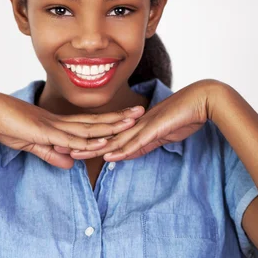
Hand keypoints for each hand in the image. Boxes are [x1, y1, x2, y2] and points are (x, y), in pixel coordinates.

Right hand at [0, 90, 145, 168]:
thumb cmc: (7, 125)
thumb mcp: (33, 144)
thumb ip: (52, 154)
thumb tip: (70, 164)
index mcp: (59, 124)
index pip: (90, 124)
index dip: (109, 121)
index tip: (127, 119)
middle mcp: (61, 123)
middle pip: (96, 122)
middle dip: (119, 119)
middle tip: (142, 113)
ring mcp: (55, 126)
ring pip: (88, 129)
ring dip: (111, 127)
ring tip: (132, 123)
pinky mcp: (45, 132)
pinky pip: (70, 139)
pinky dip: (87, 142)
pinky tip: (103, 142)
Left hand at [54, 80, 222, 161]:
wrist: (203, 100)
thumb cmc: (185, 115)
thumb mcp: (159, 134)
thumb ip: (143, 143)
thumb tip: (128, 152)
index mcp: (132, 123)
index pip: (103, 133)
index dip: (84, 139)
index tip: (65, 143)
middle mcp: (133, 123)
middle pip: (101, 134)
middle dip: (78, 141)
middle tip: (54, 146)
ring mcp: (142, 125)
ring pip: (113, 138)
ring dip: (93, 147)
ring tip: (72, 153)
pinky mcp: (155, 128)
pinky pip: (136, 141)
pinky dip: (122, 150)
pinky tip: (109, 156)